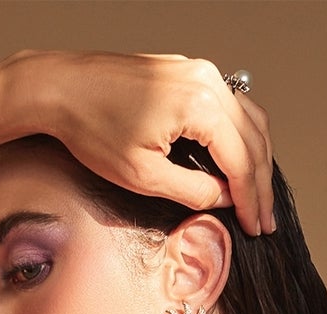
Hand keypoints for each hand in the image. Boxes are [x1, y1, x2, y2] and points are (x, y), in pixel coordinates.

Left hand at [5, 49, 275, 235]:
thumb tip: (224, 199)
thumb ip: (192, 191)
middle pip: (253, 138)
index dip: (252, 201)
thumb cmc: (92, 129)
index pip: (241, 160)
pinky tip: (239, 162)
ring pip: (248, 119)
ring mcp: (198, 71)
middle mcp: (206, 80)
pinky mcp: (188, 72)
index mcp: (199, 104)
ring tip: (258, 197)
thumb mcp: (143, 176)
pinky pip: (230, 105)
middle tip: (266, 221)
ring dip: (257, 160)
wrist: (60, 88)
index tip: (256, 229)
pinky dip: (241, 136)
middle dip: (262, 184)